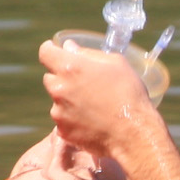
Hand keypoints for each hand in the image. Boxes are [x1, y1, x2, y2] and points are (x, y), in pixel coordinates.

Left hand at [37, 39, 158, 158]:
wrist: (133, 132)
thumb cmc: (129, 93)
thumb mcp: (116, 64)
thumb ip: (88, 53)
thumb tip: (69, 48)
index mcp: (70, 68)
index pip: (45, 52)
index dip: (51, 49)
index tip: (56, 51)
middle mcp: (59, 88)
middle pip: (50, 77)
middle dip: (63, 77)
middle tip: (85, 83)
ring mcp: (58, 112)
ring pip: (57, 99)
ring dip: (68, 99)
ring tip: (94, 105)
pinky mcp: (62, 130)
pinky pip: (63, 119)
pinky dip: (73, 118)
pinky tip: (93, 120)